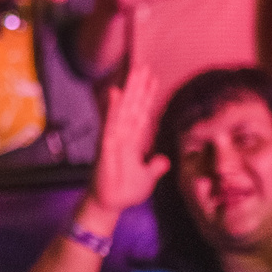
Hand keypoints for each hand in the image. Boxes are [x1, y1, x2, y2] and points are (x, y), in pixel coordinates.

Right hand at [85, 64, 170, 218]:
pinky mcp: (107, 147)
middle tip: (144, 66)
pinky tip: (116, 93)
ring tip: (135, 71)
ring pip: (124, 110)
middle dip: (139, 87)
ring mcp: (114, 139)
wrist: (109, 205)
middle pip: (133, 106)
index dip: (147, 97)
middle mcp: (123, 136)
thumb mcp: (146, 179)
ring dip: (130, 91)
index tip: (153, 79)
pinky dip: (113, 108)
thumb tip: (164, 160)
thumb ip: (154, 167)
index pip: (142, 114)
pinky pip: (111, 124)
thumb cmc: (124, 191)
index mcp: (133, 142)